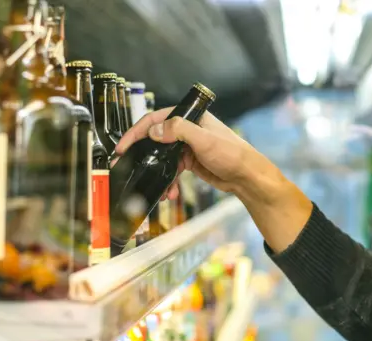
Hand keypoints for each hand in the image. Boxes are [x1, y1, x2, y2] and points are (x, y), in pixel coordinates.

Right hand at [116, 107, 311, 253]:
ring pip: (163, 157)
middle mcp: (188, 129)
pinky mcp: (190, 162)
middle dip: (143, 153)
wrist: (247, 178)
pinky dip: (168, 181)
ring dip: (157, 172)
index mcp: (191, 118)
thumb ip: (179, 131)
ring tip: (156, 186)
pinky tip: (170, 192)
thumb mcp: (205, 140)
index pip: (156, 119)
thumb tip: (154, 131)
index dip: (137, 131)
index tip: (124, 146)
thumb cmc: (232, 154)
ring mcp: (188, 146)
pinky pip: (171, 170)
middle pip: (156, 138)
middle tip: (128, 165)